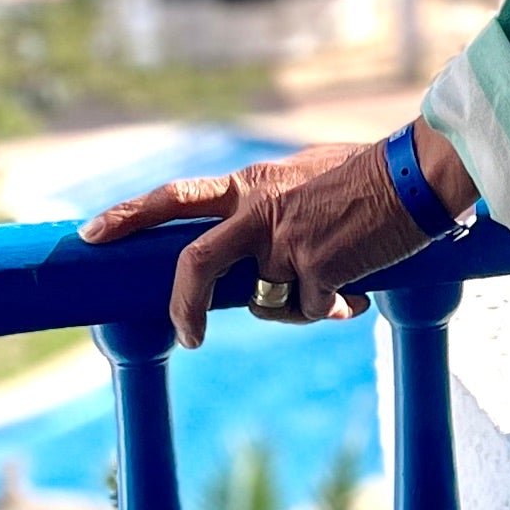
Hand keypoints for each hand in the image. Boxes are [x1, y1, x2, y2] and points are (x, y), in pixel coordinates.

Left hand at [79, 125, 474, 346]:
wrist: (417, 177)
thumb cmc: (374, 172)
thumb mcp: (308, 174)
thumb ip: (275, 203)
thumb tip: (269, 246)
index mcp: (252, 186)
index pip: (175, 197)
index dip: (128, 215)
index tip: (91, 234)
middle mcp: (258, 215)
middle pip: (196, 265)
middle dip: (183, 308)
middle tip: (189, 338)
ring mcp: (285, 244)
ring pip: (269, 303)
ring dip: (301, 306)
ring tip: (339, 285)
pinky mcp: (317, 270)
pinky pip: (314, 310)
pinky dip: (338, 307)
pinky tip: (361, 289)